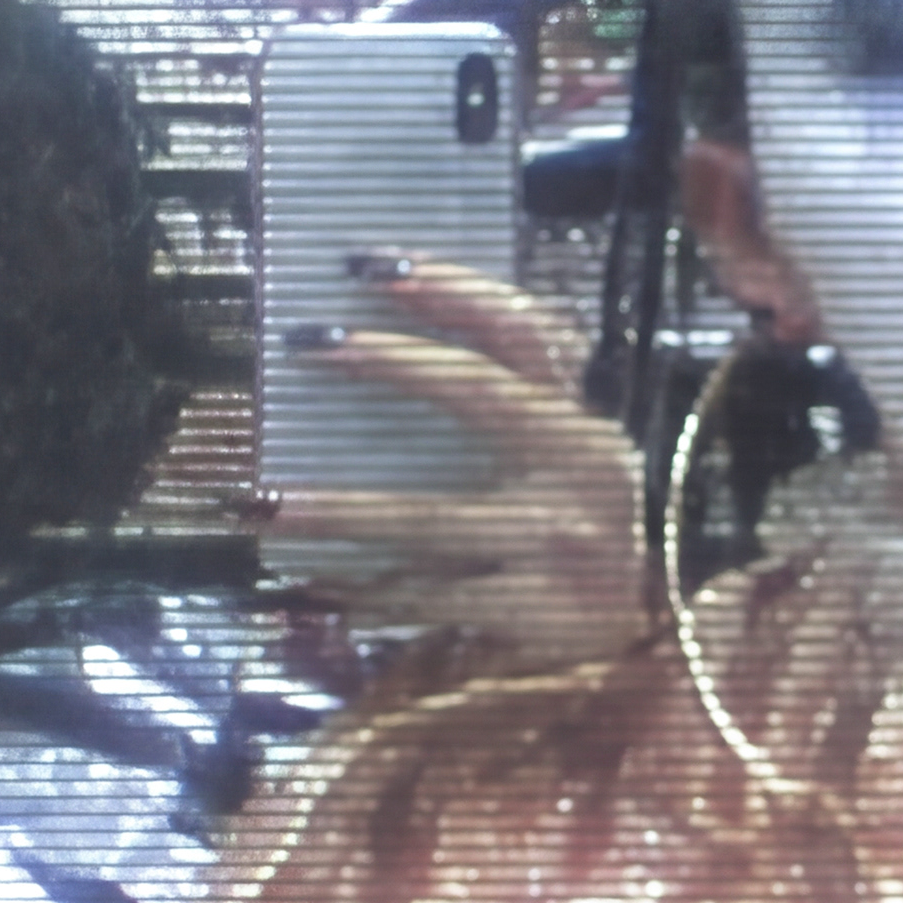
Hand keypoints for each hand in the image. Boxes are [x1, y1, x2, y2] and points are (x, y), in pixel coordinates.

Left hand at [259, 256, 653, 673]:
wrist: (641, 641)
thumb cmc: (572, 533)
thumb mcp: (553, 464)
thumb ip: (495, 411)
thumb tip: (368, 348)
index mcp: (580, 416)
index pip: (524, 327)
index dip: (451, 286)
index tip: (368, 262)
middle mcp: (583, 464)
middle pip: (479, 391)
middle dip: (389, 360)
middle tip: (304, 339)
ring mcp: (564, 541)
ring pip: (430, 517)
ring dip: (338, 512)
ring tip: (261, 504)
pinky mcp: (541, 613)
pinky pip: (431, 597)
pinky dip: (365, 595)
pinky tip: (313, 591)